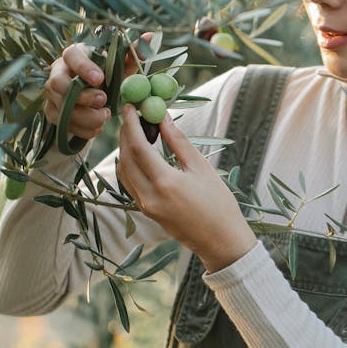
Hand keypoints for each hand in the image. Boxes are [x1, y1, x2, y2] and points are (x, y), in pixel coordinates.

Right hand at [44, 34, 150, 139]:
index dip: (83, 67)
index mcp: (74, 55)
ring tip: (105, 117)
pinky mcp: (52, 111)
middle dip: (82, 96)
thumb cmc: (108, 77)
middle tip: (103, 101)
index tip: (100, 79)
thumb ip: (133, 54)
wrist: (96, 98)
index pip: (71, 55)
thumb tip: (150, 36)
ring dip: (84, 116)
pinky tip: (97, 128)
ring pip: (60, 107)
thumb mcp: (121, 67)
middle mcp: (58, 72)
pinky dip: (82, 129)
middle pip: (58, 83)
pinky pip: (62, 123)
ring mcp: (52, 93)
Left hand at [116, 105, 256, 272]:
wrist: (221, 241)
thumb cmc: (219, 202)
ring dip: (125, 149)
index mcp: (165, 183)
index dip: (131, 124)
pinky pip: (130, 184)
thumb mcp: (201, 168)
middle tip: (131, 115)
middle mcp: (149, 196)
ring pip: (124, 172)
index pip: (138, 147)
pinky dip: (130, 165)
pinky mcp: (147, 212)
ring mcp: (145, 206)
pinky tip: (141, 153)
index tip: (130, 106)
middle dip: (125, 134)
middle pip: (125, 158)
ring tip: (137, 131)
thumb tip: (163, 117)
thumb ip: (178, 141)